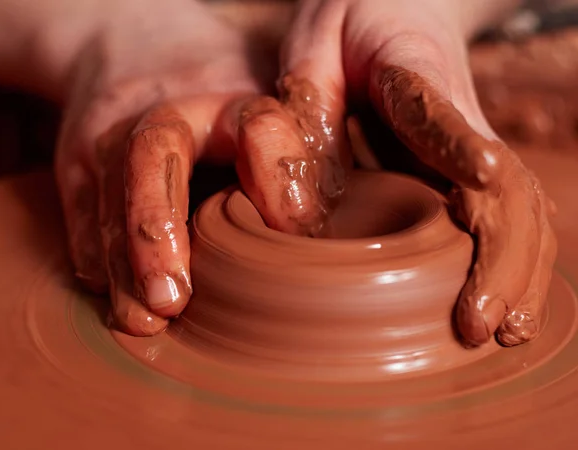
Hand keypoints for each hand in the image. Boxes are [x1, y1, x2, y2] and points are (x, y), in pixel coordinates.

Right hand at [54, 0, 313, 334]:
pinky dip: (101, 264)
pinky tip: (120, 303)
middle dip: (158, 229)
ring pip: (110, 201)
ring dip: (124, 267)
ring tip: (144, 320)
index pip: (259, 127)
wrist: (135, 55)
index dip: (277, 176)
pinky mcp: (77, 166)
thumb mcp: (272, 104)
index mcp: (234, 96)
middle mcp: (165, 110)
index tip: (297, 231)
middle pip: (153, 157)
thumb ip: (302, 152)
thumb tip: (320, 234)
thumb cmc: (222, 93)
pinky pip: (83, 219)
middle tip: (173, 299)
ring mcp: (109, 135)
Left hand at [268, 0, 556, 345]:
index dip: (457, 142)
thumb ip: (306, 116)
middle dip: (500, 258)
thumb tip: (304, 218)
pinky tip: (505, 306)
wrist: (399, 6)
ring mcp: (473, 143)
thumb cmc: (349, 27)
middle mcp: (461, 113)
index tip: (478, 175)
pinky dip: (514, 263)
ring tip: (503, 333)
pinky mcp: (469, 166)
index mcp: (412, 72)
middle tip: (478, 327)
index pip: (439, 110)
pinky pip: (509, 215)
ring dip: (519, 272)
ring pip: (520, 208)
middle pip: (504, 185)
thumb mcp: (311, 53)